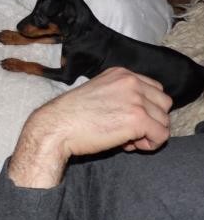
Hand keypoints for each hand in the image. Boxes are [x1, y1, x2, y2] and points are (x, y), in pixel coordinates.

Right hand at [8, 67, 172, 187]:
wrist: (56, 126)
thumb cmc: (70, 115)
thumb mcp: (97, 92)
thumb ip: (119, 94)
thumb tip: (140, 112)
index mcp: (121, 73)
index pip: (154, 89)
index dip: (145, 108)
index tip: (126, 119)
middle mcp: (131, 81)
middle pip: (163, 104)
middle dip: (151, 120)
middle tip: (128, 132)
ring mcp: (136, 99)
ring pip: (164, 121)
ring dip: (149, 134)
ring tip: (126, 140)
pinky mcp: (138, 119)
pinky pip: (161, 136)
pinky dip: (149, 145)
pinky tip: (128, 146)